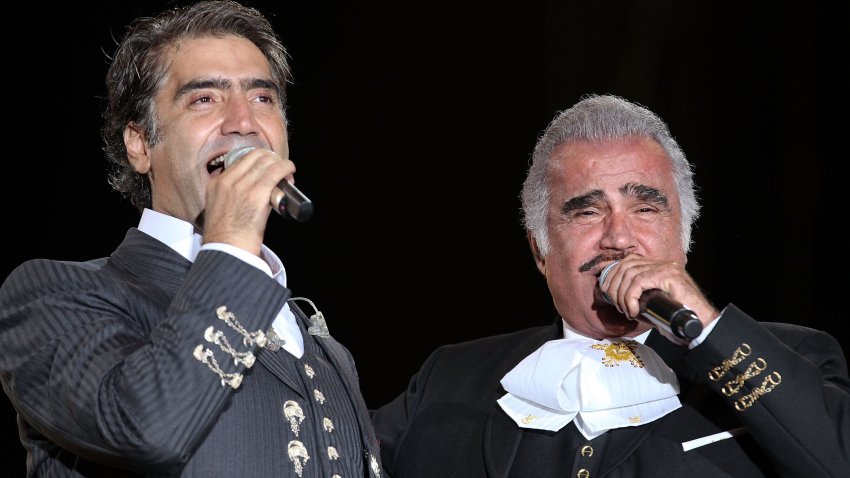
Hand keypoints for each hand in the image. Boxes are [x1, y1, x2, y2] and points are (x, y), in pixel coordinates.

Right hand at [203, 148, 295, 254]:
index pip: (240, 160)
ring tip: (288, 173)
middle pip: (254, 156)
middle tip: (280, 169)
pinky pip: (275, 172)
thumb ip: (234, 195)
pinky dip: (286, 168)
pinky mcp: (256, 193)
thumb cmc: (228, 237)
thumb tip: (257, 188)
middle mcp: (227, 181)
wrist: (227, 250)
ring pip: (266, 161)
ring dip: (281, 164)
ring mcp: (241, 186)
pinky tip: (290, 171)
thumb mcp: (223, 208)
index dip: (258, 160)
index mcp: (216, 184)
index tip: (268, 167)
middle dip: (271, 159)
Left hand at [599, 256, 719, 330]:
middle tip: (617, 305)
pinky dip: (630, 297)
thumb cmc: (678, 320)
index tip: (606, 291)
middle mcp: (663, 264)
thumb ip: (639, 298)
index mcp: (659, 267)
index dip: (613, 274)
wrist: (700, 326)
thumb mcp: (652, 305)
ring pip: (630, 274)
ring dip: (622, 295)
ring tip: (627, 311)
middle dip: (614, 286)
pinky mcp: (669, 275)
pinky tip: (633, 311)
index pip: (629, 261)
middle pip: (626, 265)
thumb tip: (618, 299)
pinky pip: (639, 282)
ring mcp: (667, 268)